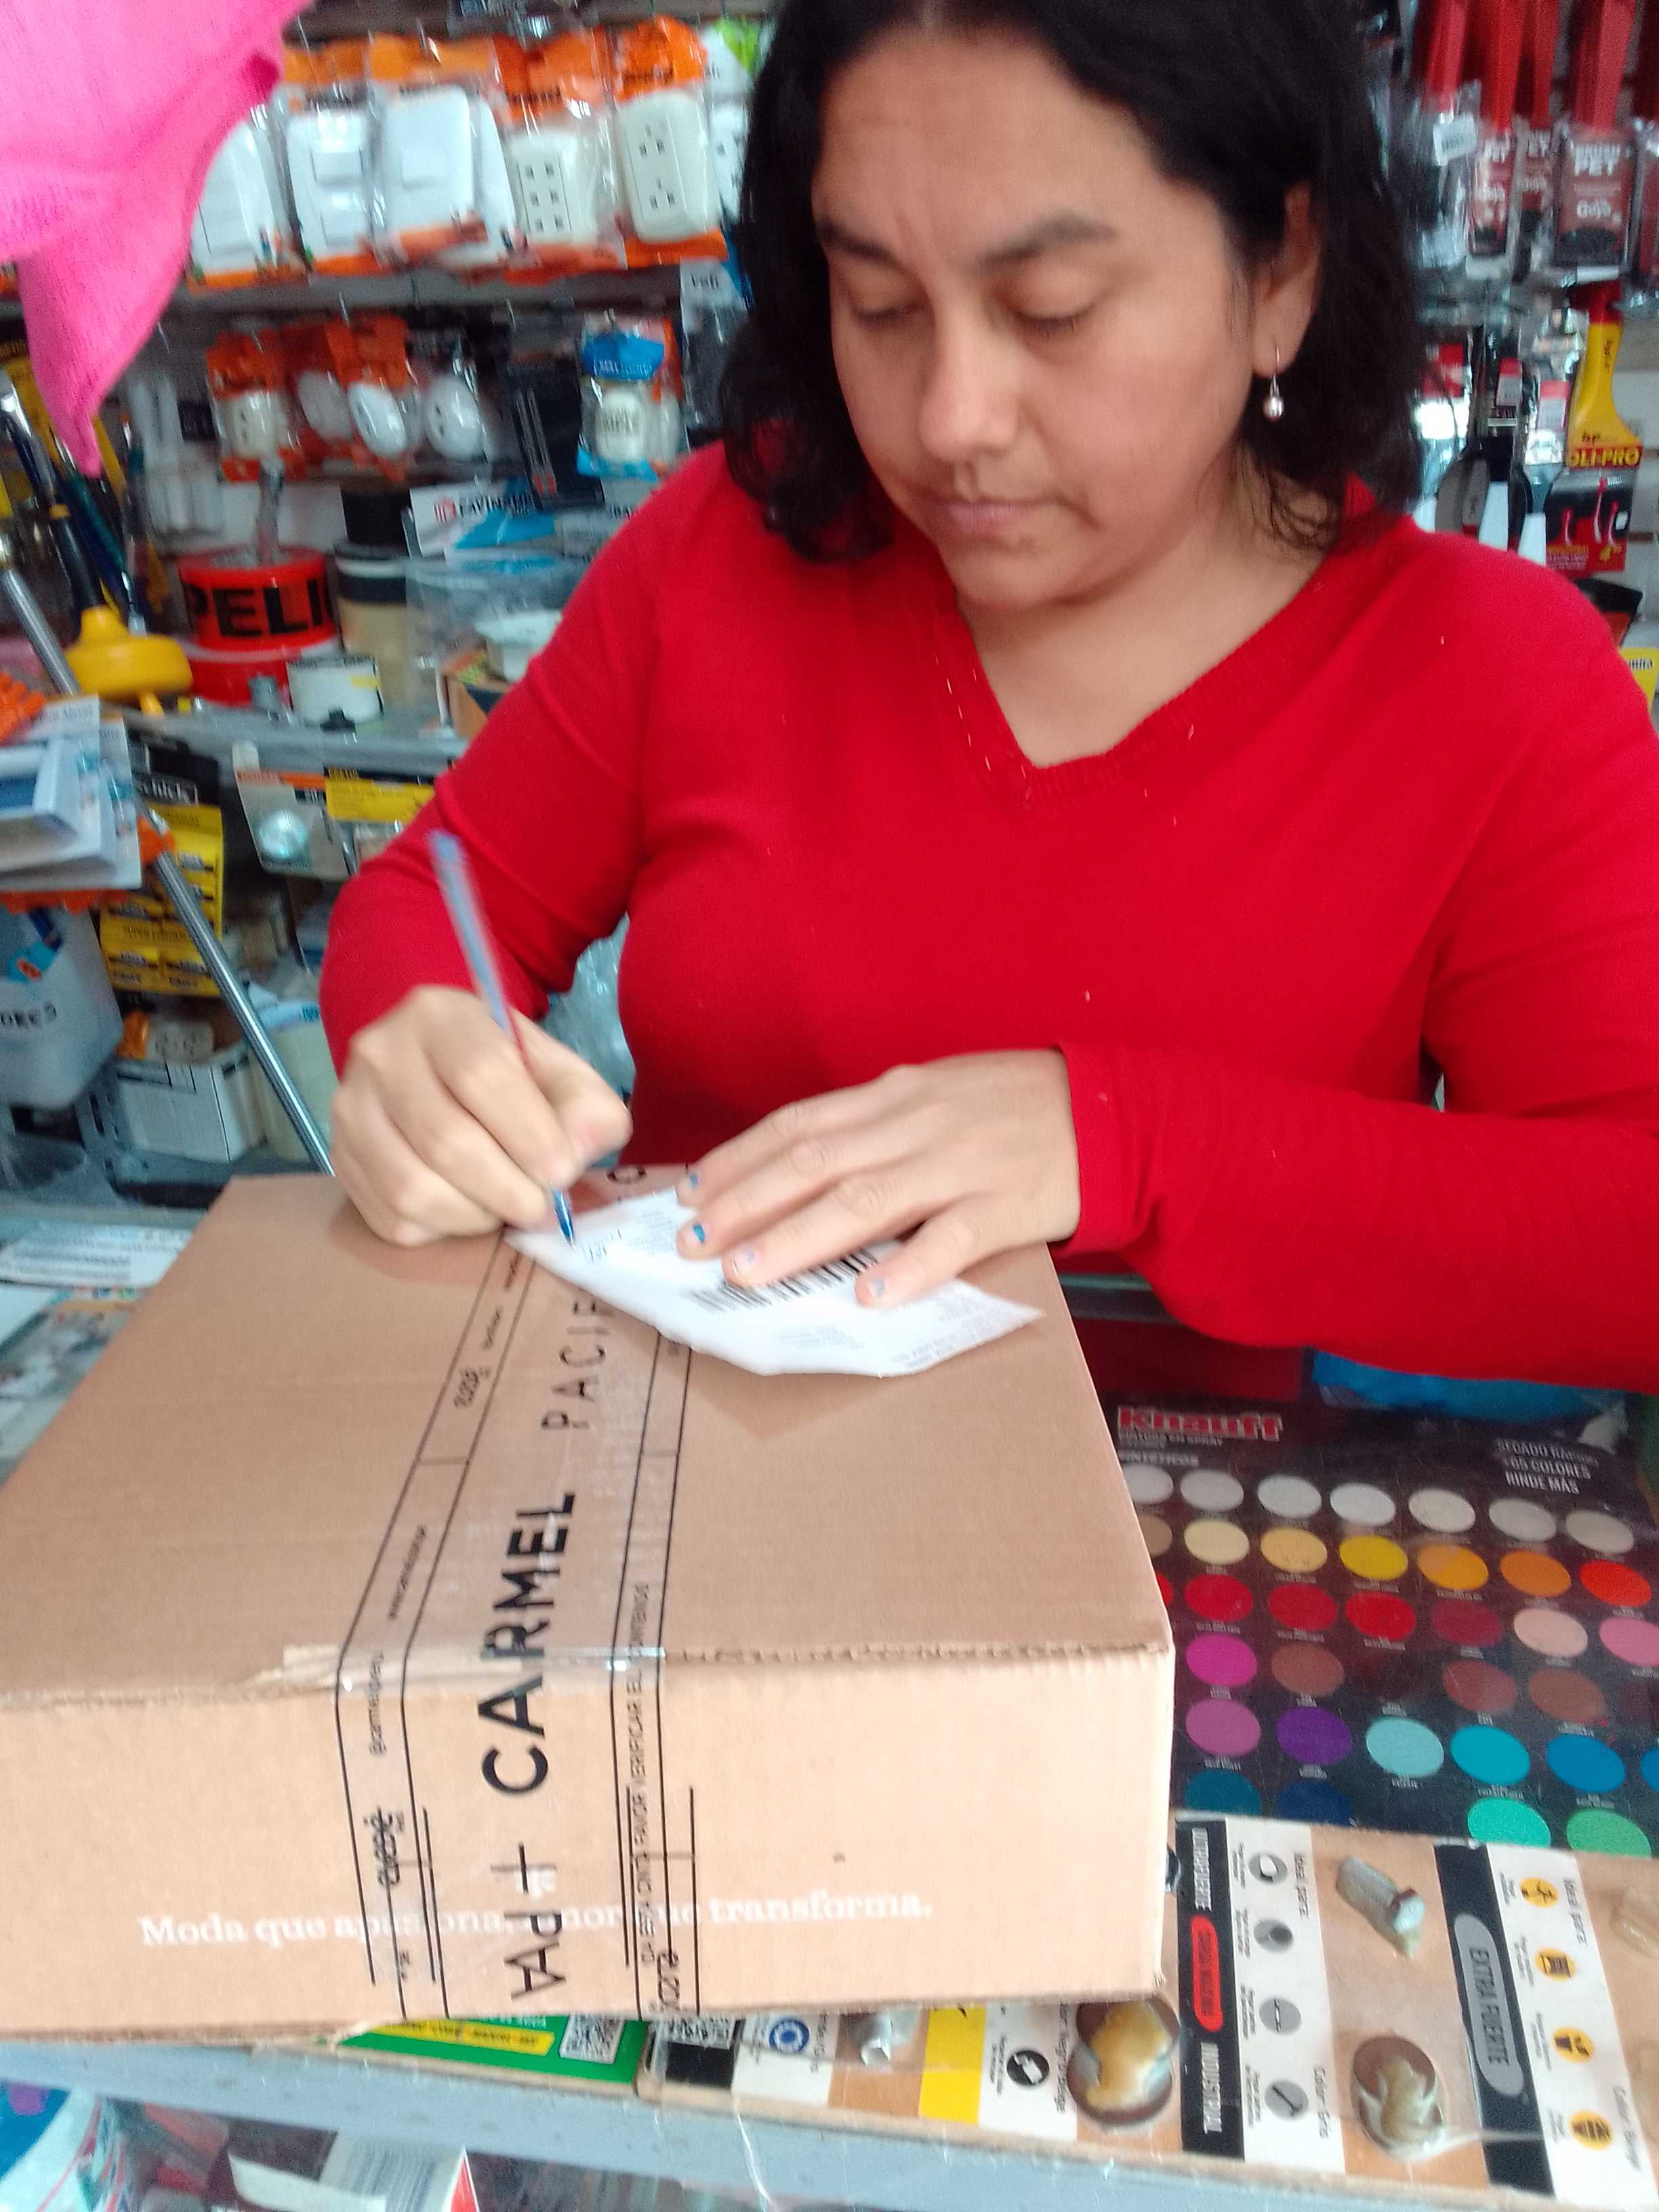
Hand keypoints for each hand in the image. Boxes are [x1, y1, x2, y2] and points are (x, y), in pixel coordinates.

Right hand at [333, 985, 631, 1246]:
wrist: (436, 1071)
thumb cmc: (506, 1074)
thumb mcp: (556, 1071)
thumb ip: (585, 1106)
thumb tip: (579, 1150)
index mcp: (440, 1015)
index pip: (481, 1074)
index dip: (528, 1133)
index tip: (562, 1172)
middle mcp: (380, 1053)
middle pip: (445, 1140)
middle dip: (507, 1188)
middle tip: (540, 1206)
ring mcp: (350, 1108)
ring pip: (411, 1188)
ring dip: (474, 1215)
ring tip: (504, 1206)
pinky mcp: (340, 1158)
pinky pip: (391, 1218)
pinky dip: (441, 1230)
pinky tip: (466, 1209)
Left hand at [675, 1051, 1080, 1304]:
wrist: (1114, 1112)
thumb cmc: (1016, 1109)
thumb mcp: (937, 1096)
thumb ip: (875, 1127)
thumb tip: (801, 1166)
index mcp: (895, 1095)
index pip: (798, 1125)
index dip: (738, 1160)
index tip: (687, 1194)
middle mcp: (916, 1123)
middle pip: (815, 1162)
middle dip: (745, 1203)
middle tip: (691, 1244)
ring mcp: (961, 1164)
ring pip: (866, 1199)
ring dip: (799, 1237)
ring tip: (747, 1272)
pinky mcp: (1006, 1204)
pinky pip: (951, 1238)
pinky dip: (908, 1267)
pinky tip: (869, 1295)